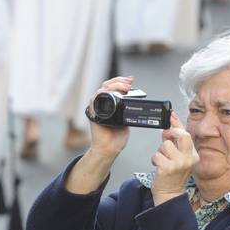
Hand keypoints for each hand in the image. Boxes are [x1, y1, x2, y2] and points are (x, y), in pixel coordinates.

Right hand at [65, 77, 133, 193]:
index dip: (121, 81)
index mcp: (110, 105)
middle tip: (129, 82)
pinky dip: (101, 94)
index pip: (113, 87)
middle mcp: (102, 104)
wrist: (109, 149)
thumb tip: (137, 101)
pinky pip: (94, 99)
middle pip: (107, 85)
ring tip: (124, 87)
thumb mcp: (125, 119)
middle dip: (118, 81)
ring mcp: (96, 108)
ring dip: (113, 85)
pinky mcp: (93, 112)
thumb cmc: (116, 138)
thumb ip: (127, 110)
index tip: (131, 80)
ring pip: (101, 89)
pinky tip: (109, 92)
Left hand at [150, 112, 199, 205]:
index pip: (186, 134)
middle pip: (181, 135)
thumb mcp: (177, 156)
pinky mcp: (168, 168)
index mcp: (193, 154)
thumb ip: (174, 141)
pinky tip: (159, 166)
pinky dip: (154, 160)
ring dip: (160, 152)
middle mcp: (189, 159)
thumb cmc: (173, 174)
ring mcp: (179, 164)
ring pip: (165, 145)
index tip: (171, 114)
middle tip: (167, 138)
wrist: (169, 193)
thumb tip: (169, 126)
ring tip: (163, 160)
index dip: (178, 123)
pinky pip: (157, 155)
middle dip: (171, 133)